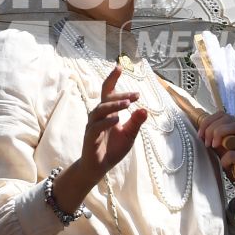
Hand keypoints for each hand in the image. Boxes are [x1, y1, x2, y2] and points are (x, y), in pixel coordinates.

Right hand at [53, 64, 145, 209]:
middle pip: (106, 99)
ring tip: (127, 104)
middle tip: (135, 95)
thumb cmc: (112, 149)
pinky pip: (96, 126)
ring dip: (113, 105)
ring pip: (99, 110)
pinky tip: (117, 119)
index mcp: (107, 113)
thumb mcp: (129, 135)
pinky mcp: (90, 137)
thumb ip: (136, 122)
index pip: (107, 92)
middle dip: (120, 95)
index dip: (112, 79)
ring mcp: (92, 126)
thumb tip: (144, 109)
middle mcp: (98, 116)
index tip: (119, 67)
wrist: (99, 167)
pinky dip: (107, 121)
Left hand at [200, 110, 234, 220]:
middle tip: (205, 142)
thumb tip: (199, 130)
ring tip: (212, 146)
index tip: (199, 134)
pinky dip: (225, 159)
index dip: (208, 121)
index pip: (223, 115)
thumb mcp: (222, 151)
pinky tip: (224, 166)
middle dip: (212, 128)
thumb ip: (214, 140)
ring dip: (219, 134)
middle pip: (229, 119)